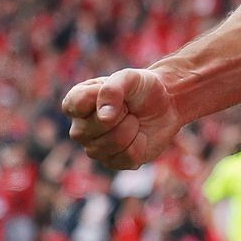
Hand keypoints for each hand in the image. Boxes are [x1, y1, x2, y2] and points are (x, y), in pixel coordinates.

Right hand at [61, 67, 183, 168]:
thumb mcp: (129, 78)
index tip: (115, 91)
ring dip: (131, 127)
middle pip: (91, 128)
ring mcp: (95, 148)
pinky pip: (127, 157)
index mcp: (76, 103)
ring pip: (112, 144)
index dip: (98, 98)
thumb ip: (112, 90)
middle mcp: (80, 129)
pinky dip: (140, 142)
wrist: (165, 104)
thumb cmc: (141, 87)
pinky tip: (139, 135)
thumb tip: (103, 117)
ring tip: (133, 119)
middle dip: (119, 113)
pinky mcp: (114, 162)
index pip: (74, 105)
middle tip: (128, 107)